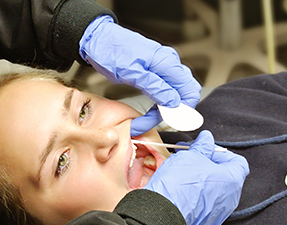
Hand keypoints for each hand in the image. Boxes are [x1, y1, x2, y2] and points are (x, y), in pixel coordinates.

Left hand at [80, 16, 200, 135]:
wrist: (97, 39)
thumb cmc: (110, 51)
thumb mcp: (131, 73)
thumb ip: (155, 87)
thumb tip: (174, 102)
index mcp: (167, 63)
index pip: (189, 91)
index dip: (182, 110)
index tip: (167, 122)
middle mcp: (169, 63)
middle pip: (186, 93)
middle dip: (175, 111)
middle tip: (156, 122)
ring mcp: (163, 66)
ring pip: (176, 93)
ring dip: (165, 109)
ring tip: (147, 119)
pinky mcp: (155, 70)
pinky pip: (166, 89)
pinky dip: (160, 102)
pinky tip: (149, 111)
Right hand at [143, 131, 248, 224]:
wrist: (162, 212)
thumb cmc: (179, 185)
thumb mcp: (191, 156)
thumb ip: (203, 146)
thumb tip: (206, 139)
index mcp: (232, 180)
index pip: (238, 162)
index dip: (221, 153)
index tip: (207, 150)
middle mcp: (230, 198)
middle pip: (225, 177)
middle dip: (208, 166)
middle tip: (192, 159)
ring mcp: (219, 214)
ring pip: (214, 192)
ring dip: (202, 181)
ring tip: (184, 175)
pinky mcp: (207, 224)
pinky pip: (205, 206)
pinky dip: (196, 198)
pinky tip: (182, 191)